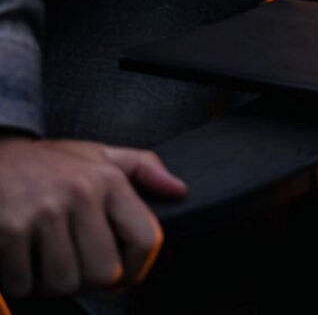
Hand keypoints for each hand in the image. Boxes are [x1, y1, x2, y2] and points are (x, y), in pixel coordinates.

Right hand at [0, 135, 186, 298]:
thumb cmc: (51, 163)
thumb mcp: (99, 155)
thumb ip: (144, 169)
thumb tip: (179, 190)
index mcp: (109, 180)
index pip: (145, 239)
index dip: (138, 268)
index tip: (124, 274)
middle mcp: (81, 194)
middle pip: (104, 273)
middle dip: (89, 278)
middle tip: (76, 263)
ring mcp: (44, 213)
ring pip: (64, 283)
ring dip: (52, 283)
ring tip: (47, 260)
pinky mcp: (10, 230)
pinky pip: (23, 285)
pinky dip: (21, 282)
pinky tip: (21, 259)